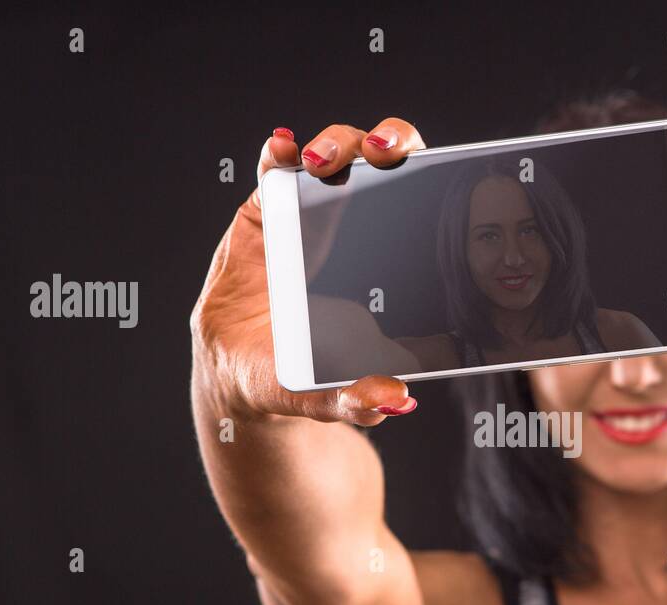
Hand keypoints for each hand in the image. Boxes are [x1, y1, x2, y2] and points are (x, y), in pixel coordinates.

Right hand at [189, 119, 427, 424]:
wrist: (240, 373)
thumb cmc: (299, 376)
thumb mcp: (327, 394)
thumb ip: (357, 399)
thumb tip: (397, 401)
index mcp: (383, 262)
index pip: (417, 203)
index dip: (426, 181)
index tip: (421, 173)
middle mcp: (351, 228)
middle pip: (380, 163)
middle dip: (386, 141)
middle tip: (379, 154)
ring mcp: (306, 214)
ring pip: (330, 156)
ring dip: (332, 144)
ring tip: (318, 161)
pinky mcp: (264, 210)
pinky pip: (273, 169)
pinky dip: (277, 153)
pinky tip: (279, 149)